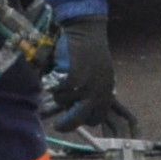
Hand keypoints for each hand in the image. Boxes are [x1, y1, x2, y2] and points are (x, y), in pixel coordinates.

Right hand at [50, 17, 132, 136]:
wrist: (87, 33)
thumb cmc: (91, 53)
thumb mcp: (100, 76)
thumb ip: (94, 93)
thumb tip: (80, 109)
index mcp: (106, 93)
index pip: (96, 118)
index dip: (84, 120)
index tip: (74, 118)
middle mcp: (98, 93)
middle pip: (79, 119)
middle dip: (66, 124)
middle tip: (57, 126)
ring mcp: (86, 87)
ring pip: (63, 102)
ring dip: (58, 92)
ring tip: (61, 78)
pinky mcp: (74, 80)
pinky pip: (58, 90)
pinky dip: (53, 84)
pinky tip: (56, 74)